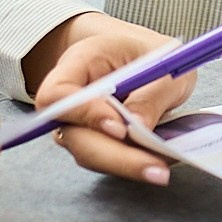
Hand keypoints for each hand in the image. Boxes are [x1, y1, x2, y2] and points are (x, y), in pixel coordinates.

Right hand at [24, 12, 200, 184]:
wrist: (136, 56)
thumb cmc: (144, 52)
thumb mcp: (161, 63)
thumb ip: (150, 94)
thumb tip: (139, 127)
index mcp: (78, 62)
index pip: (59, 94)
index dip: (85, 114)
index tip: (120, 128)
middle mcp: (69, 98)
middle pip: (75, 135)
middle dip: (115, 156)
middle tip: (155, 169)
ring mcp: (77, 124)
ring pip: (91, 154)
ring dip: (126, 165)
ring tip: (162, 169)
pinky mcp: (93, 142)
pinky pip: (106, 160)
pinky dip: (131, 164)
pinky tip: (159, 163)